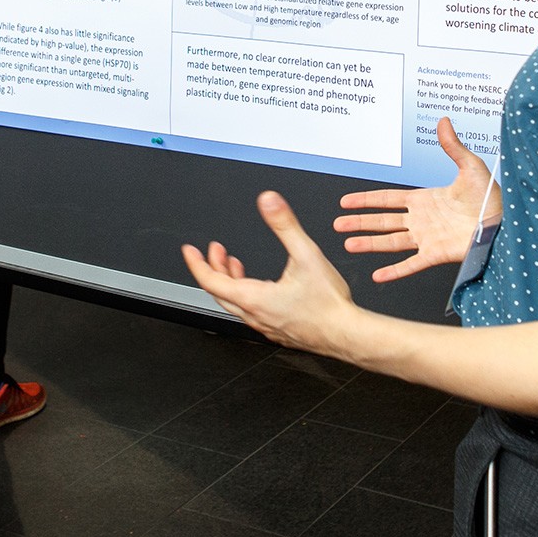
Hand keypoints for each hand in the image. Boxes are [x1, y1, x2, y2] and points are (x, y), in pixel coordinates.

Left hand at [181, 191, 363, 358]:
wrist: (347, 334)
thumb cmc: (329, 304)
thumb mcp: (306, 254)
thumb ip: (285, 225)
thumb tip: (269, 201)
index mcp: (253, 298)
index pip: (211, 281)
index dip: (197, 263)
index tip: (189, 251)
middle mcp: (255, 315)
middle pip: (221, 292)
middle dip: (214, 268)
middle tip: (215, 251)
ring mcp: (266, 325)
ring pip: (236, 303)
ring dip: (231, 281)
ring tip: (235, 264)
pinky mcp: (278, 330)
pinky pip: (252, 312)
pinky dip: (246, 293)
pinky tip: (262, 285)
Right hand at [334, 117, 499, 281]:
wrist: (506, 221)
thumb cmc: (492, 196)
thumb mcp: (470, 166)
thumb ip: (452, 146)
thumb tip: (443, 120)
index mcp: (425, 200)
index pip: (388, 199)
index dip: (366, 200)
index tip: (346, 201)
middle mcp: (422, 220)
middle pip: (383, 221)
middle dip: (359, 222)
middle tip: (337, 224)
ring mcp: (427, 238)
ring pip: (390, 242)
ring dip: (369, 243)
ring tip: (348, 244)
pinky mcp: (437, 254)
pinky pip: (411, 264)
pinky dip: (394, 271)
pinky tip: (377, 275)